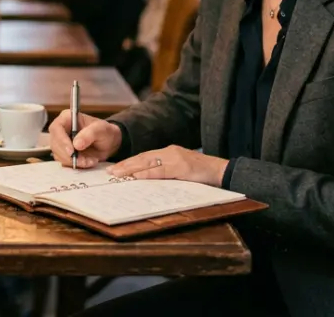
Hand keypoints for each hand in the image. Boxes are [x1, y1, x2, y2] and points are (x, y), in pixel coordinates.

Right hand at [49, 110, 121, 168]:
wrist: (108, 143)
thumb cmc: (104, 131)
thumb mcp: (101, 129)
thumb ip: (90, 134)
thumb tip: (76, 144)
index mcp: (67, 118)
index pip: (56, 128)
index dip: (61, 140)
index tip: (71, 151)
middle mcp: (61, 130)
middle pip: (55, 144)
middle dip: (68, 155)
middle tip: (83, 160)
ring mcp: (61, 143)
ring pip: (58, 155)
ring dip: (74, 162)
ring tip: (89, 161)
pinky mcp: (64, 154)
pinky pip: (65, 162)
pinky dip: (76, 165)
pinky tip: (88, 162)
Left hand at [108, 146, 229, 187]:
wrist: (222, 171)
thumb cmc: (203, 174)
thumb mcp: (182, 172)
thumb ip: (167, 173)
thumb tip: (147, 181)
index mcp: (170, 152)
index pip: (145, 157)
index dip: (130, 162)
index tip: (116, 168)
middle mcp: (170, 152)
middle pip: (143, 158)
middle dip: (125, 165)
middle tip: (110, 171)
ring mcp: (176, 158)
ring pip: (148, 162)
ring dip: (131, 168)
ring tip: (117, 174)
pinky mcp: (182, 167)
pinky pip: (160, 171)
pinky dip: (147, 174)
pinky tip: (136, 177)